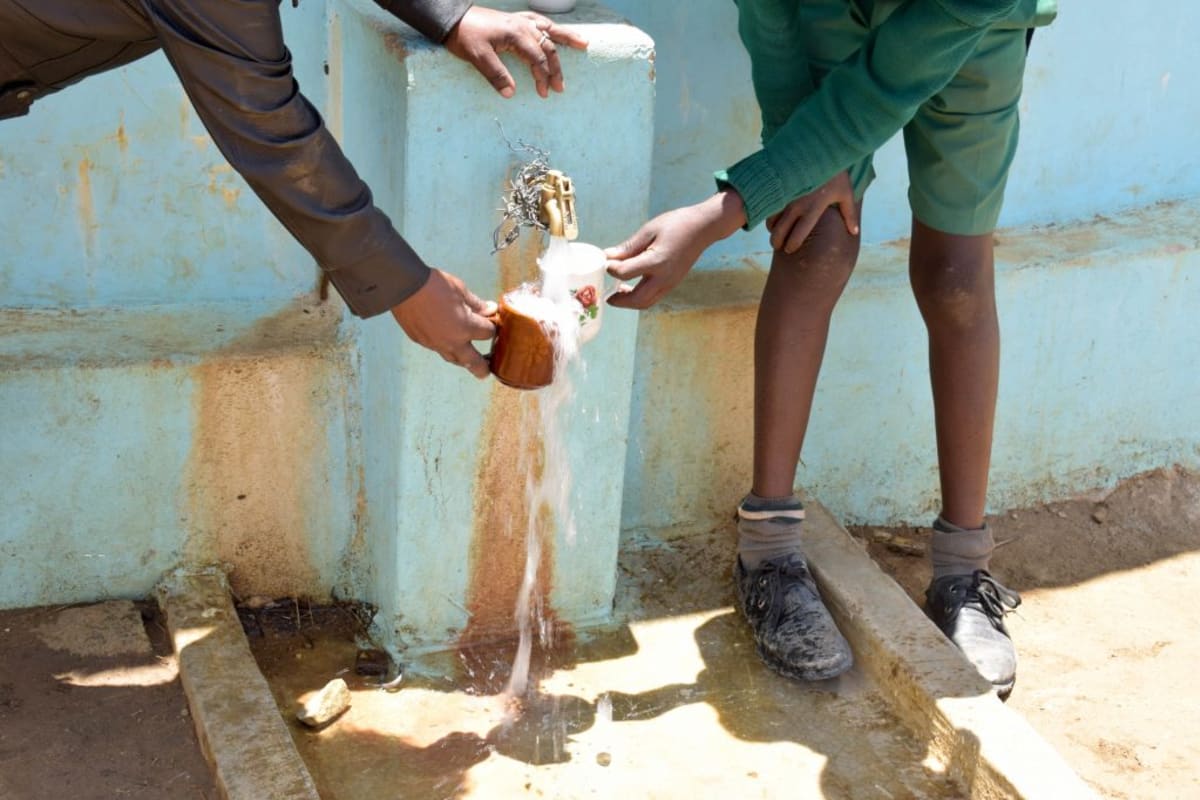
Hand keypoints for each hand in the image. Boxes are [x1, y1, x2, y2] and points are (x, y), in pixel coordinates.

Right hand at [391, 269, 497, 378]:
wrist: (404, 286)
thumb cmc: (433, 285)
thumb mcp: (460, 291)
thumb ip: (477, 304)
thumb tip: (490, 310)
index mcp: (466, 327)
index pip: (488, 333)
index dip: (492, 327)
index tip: (492, 321)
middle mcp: (452, 341)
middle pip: (474, 362)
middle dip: (483, 368)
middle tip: (487, 371)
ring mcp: (435, 344)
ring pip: (453, 359)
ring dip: (463, 361)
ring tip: (468, 360)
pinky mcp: (421, 341)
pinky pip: (438, 350)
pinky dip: (445, 348)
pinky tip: (446, 342)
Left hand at [444, 7, 587, 98]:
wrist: (452, 19)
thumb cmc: (464, 37)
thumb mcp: (477, 58)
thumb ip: (496, 75)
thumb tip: (511, 94)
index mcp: (515, 34)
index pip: (537, 59)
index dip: (543, 77)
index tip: (544, 94)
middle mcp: (522, 25)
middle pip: (547, 46)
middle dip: (556, 68)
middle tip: (560, 87)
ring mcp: (520, 20)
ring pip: (549, 29)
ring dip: (566, 38)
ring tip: (584, 44)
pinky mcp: (515, 19)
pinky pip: (539, 22)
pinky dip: (551, 27)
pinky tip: (556, 31)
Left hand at [604, 191, 746, 309]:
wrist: (703, 228)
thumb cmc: (677, 224)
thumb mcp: (649, 230)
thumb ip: (628, 247)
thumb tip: (608, 256)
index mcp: (656, 262)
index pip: (625, 273)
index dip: (611, 269)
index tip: (605, 262)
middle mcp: (664, 277)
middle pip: (637, 299)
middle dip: (620, 301)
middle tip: (607, 296)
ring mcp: (670, 283)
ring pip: (647, 302)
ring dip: (630, 302)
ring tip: (618, 293)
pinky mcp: (673, 283)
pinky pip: (654, 297)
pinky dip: (641, 297)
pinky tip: (632, 287)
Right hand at [765, 171, 859, 253]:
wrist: (821, 149)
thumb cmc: (836, 173)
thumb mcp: (846, 193)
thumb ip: (849, 215)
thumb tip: (854, 233)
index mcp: (813, 209)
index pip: (798, 235)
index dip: (792, 245)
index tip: (790, 250)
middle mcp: (797, 205)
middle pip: (780, 231)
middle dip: (777, 242)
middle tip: (778, 246)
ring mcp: (787, 196)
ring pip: (772, 219)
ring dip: (771, 229)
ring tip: (774, 234)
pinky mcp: (781, 188)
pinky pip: (770, 206)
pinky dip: (769, 214)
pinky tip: (772, 219)